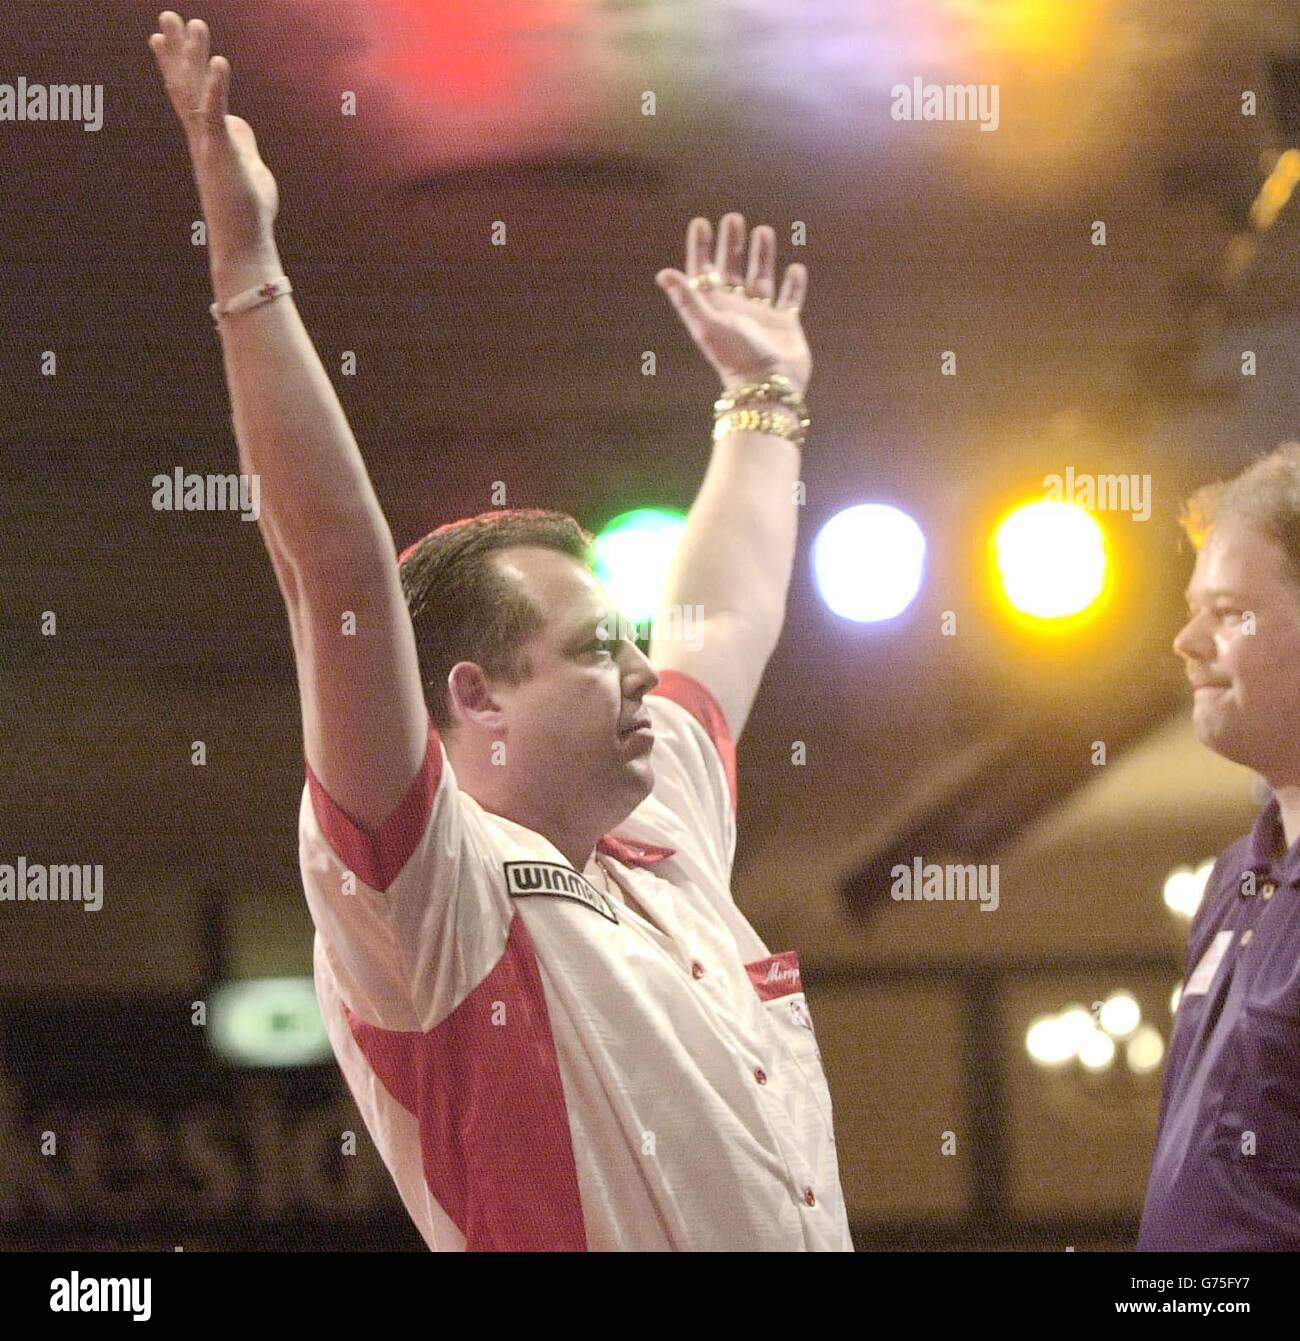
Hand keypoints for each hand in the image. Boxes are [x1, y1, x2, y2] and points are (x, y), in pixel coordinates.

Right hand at [149, 12, 278, 267]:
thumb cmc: (247, 210)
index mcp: (208, 138)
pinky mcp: (221, 151)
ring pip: (197, 91)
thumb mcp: (248, 166)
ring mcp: (209, 142)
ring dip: (194, 56)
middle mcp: (201, 136)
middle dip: (177, 49)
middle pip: (185, 84)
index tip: (162, 39)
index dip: (177, 65)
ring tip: (191, 22)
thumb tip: (238, 121)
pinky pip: (218, 113)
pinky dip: (219, 87)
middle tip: (167, 15)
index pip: (190, 94)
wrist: (242, 241)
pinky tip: (221, 62)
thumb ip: (242, 141)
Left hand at [656, 213, 810, 397]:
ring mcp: (762, 316)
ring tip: (764, 230)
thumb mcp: (707, 326)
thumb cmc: (736, 357)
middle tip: (733, 218)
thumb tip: (663, 273)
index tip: (701, 223)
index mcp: (716, 308)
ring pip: (761, 278)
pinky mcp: (785, 325)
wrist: (768, 385)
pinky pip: (789, 299)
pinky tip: (796, 267)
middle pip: (732, 269)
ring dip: (761, 255)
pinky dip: (794, 284)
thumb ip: (687, 299)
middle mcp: (737, 309)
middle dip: (732, 244)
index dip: (701, 249)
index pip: (704, 273)